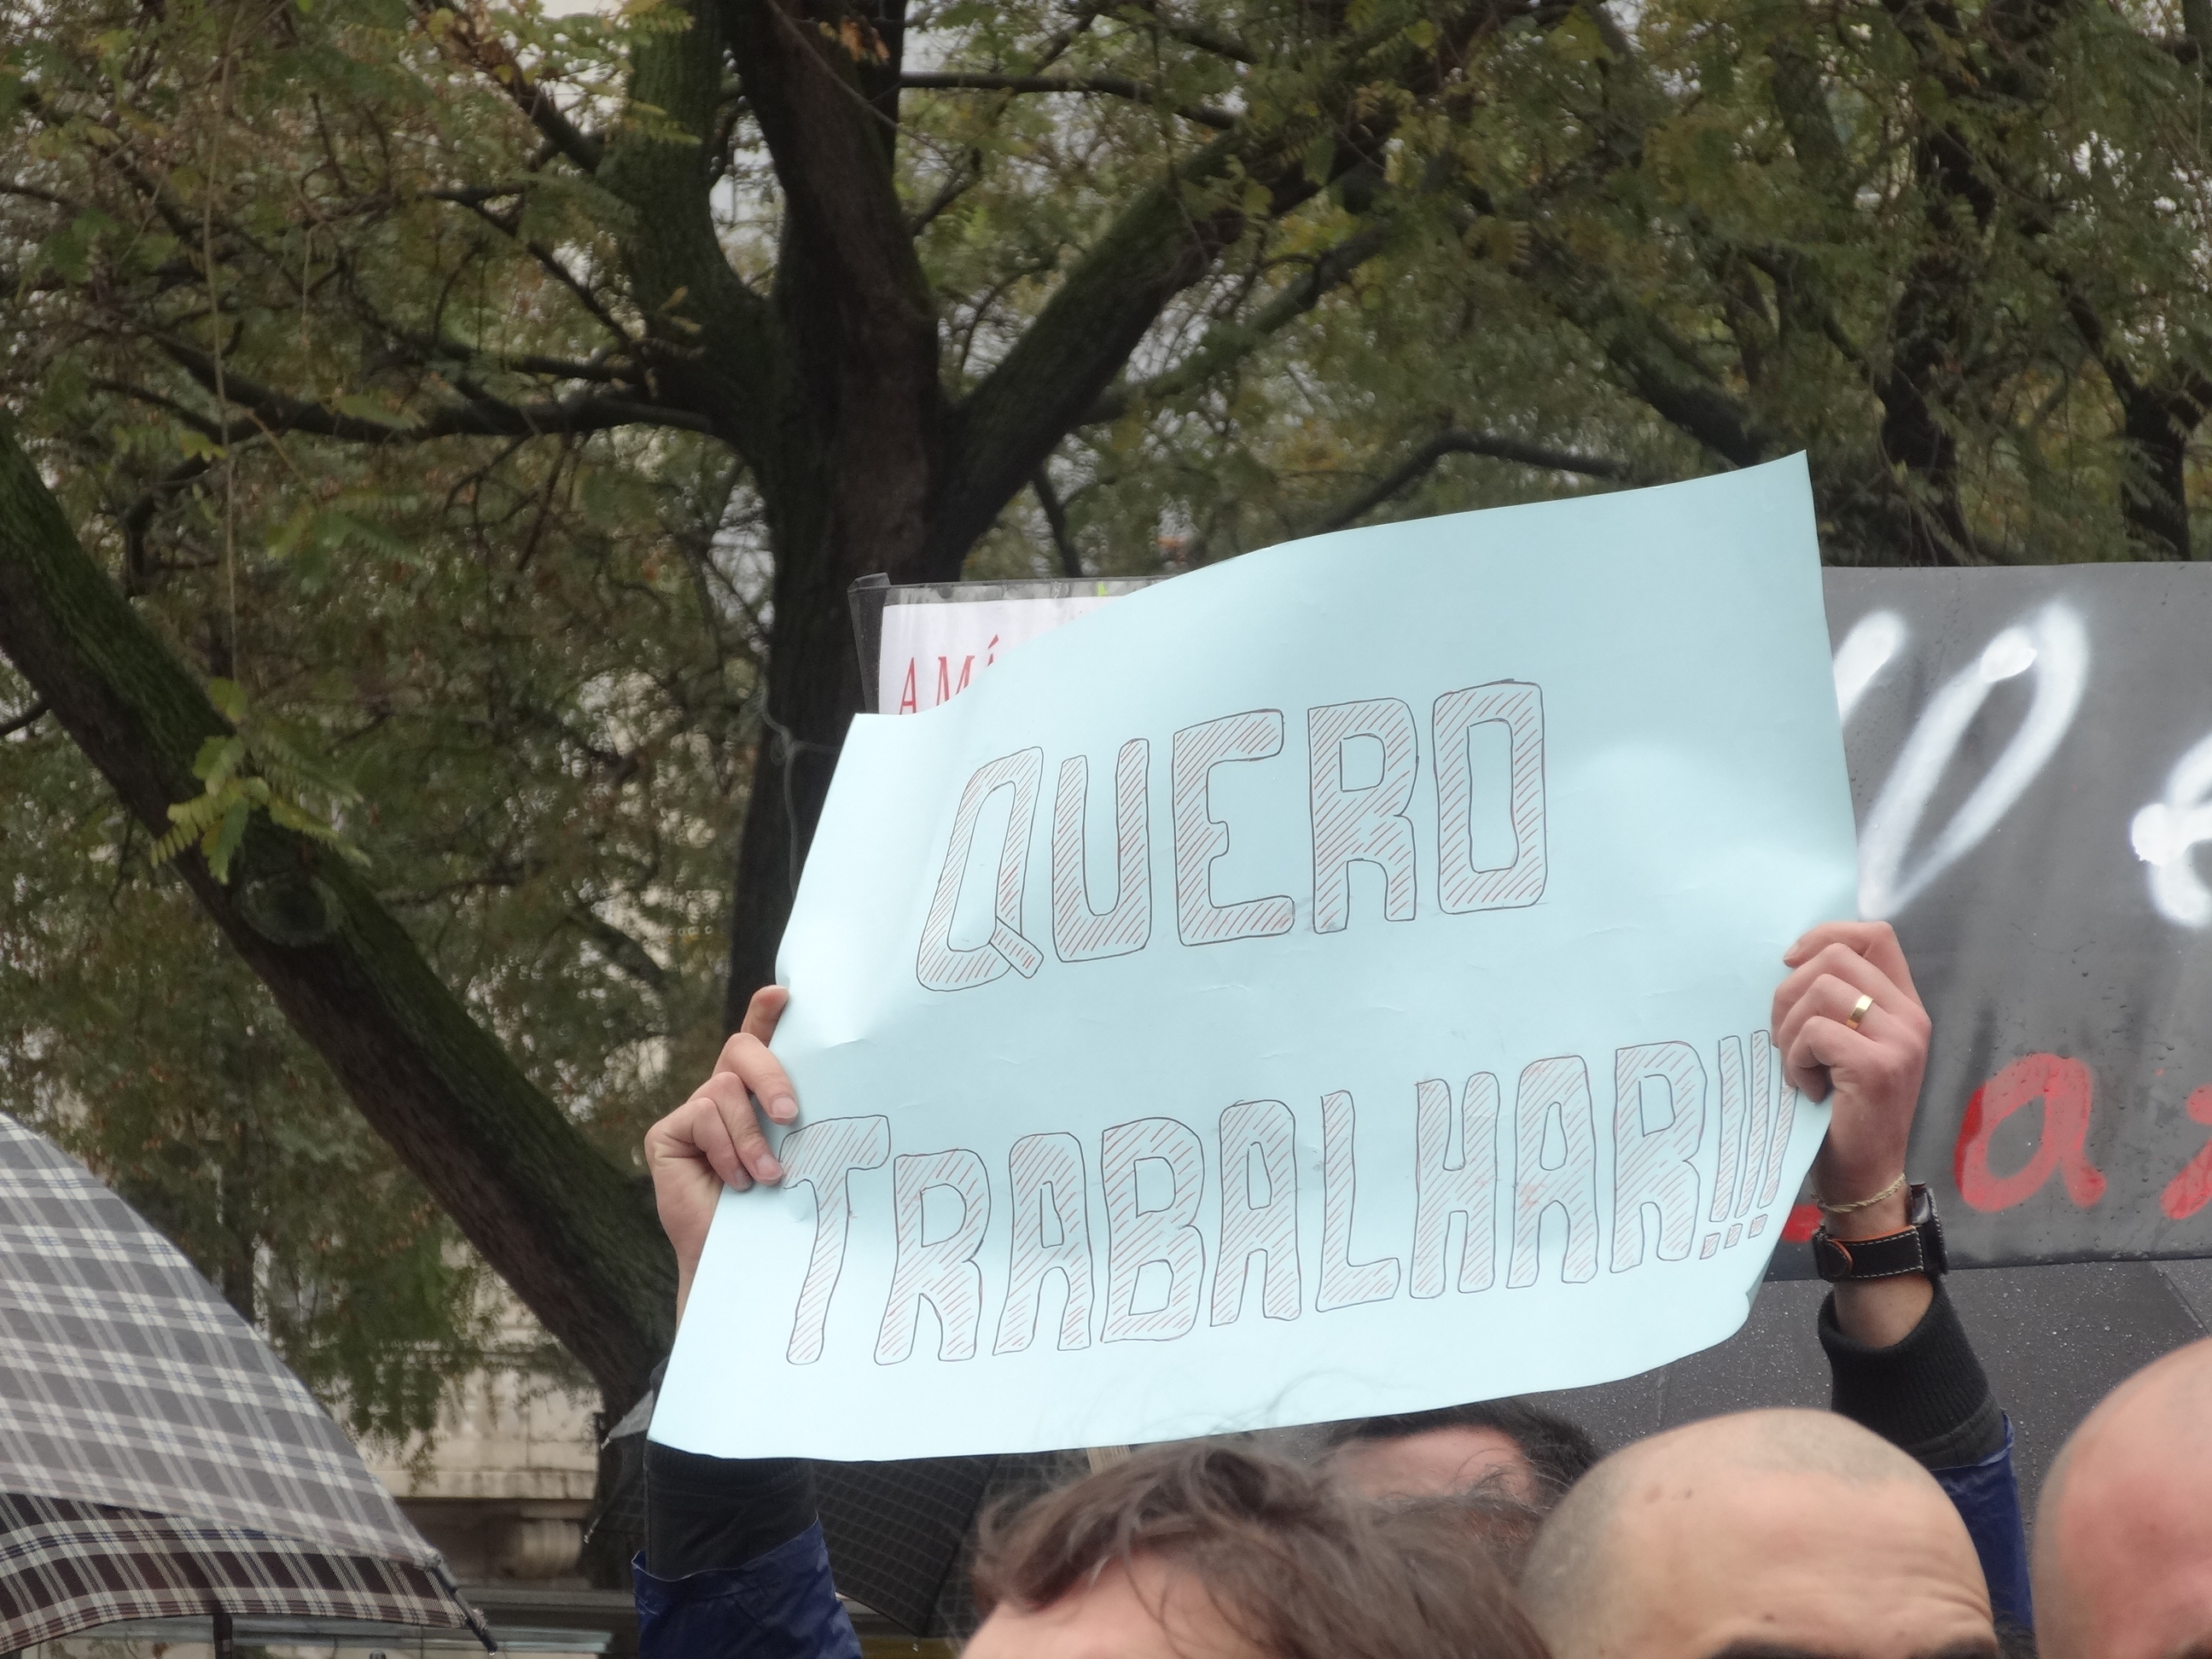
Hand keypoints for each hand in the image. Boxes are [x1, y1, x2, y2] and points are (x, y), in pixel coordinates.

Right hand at [644, 985, 795, 1322]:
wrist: (742, 1257)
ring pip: (724, 1089)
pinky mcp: (667, 1132)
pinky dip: (726, 1148)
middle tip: (793, 1114)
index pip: (759, 1041)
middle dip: (771, 1075)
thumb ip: (799, 1114)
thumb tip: (841, 1080)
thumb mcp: (798, 1150)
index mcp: (758, 1094)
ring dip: (751, 1136)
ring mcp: (693, 1112)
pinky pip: (702, 1114)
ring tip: (766, 1175)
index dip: (765, 1013)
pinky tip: (735, 1181)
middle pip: (741, 1051)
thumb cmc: (778, 1207)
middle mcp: (722, 1094)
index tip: (784, 993)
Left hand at [1772, 920, 1934, 1344]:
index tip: (1790, 964)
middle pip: (1835, 957)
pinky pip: (1814, 1033)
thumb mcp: (1842, 1044)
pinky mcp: (1879, 1067)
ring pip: (1819, 991)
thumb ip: (1835, 1002)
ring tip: (1799, 1068)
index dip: (1825, 935)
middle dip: (1789, 993)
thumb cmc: (1840, 1109)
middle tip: (1786, 1040)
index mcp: (1904, 1005)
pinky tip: (1808, 1089)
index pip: (1875, 934)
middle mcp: (1912, 1017)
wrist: (1862, 1176)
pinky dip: (1795, 1060)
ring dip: (1789, 1030)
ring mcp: (1901, 1041)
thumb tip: (1791, 961)